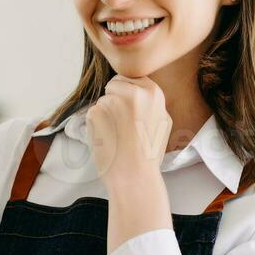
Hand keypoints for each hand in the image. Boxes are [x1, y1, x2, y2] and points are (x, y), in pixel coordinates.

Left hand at [86, 74, 172, 188]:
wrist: (133, 176)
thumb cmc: (148, 154)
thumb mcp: (162, 122)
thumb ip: (151, 103)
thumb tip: (140, 90)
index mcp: (153, 93)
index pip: (132, 78)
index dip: (128, 94)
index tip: (130, 110)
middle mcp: (134, 92)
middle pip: (115, 84)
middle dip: (114, 99)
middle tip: (122, 124)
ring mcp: (113, 101)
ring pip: (103, 100)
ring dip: (105, 114)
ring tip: (117, 135)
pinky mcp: (96, 112)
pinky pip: (92, 113)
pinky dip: (96, 125)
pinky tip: (107, 139)